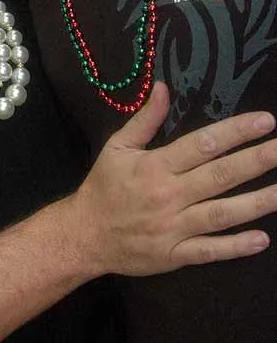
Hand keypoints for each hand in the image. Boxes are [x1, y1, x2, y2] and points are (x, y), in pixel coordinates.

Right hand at [71, 83, 276, 276]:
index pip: (203, 144)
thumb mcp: (117, 147)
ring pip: (221, 214)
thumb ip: (145, 119)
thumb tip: (163, 87)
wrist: (84, 235)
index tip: (266, 122)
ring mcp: (173, 228)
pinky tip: (262, 239)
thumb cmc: (104, 187)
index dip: (236, 132)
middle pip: (220, 176)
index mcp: (156, 166)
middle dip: (256, 161)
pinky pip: (209, 251)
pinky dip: (235, 247)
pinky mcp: (175, 255)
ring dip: (256, 203)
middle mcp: (168, 195)